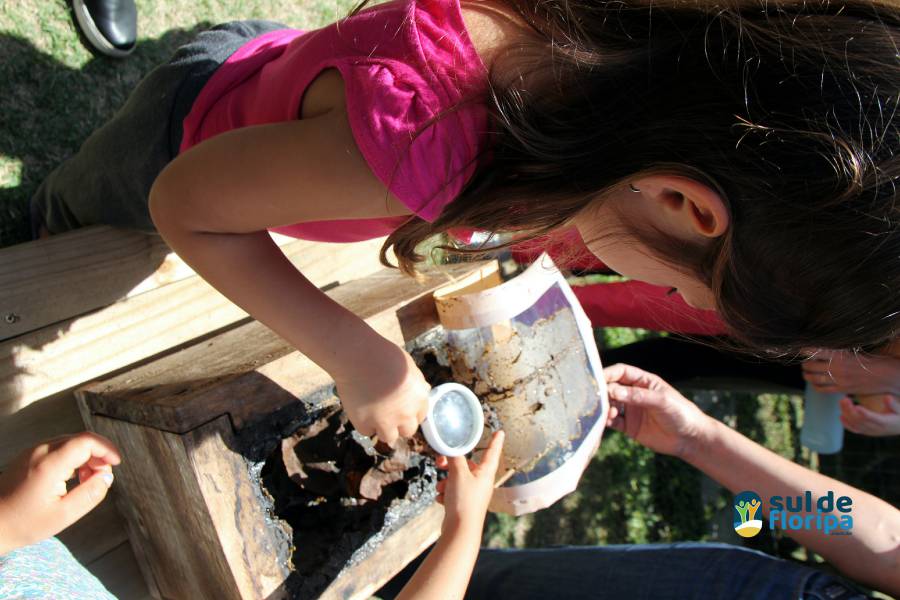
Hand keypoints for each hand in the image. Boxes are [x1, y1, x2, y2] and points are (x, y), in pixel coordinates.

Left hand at [0, 433, 120, 553]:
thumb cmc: (23, 524)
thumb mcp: (63, 516)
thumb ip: (90, 495)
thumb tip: (107, 478)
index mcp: (50, 464)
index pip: (87, 441)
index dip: (107, 449)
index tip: (116, 464)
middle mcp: (40, 451)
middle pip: (80, 440)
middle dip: (98, 455)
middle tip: (103, 477)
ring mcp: (32, 452)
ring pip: (70, 443)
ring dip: (86, 457)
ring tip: (87, 481)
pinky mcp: (28, 457)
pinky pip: (58, 448)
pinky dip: (72, 459)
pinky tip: (72, 478)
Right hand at [334, 340, 430, 445]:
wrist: (358, 357)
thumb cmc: (383, 355)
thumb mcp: (408, 366)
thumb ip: (416, 383)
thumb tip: (423, 390)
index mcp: (419, 398)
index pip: (420, 416)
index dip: (410, 413)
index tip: (400, 408)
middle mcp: (405, 414)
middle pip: (407, 431)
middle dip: (399, 424)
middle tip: (387, 413)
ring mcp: (385, 421)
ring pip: (389, 437)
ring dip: (382, 428)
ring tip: (373, 412)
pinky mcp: (365, 424)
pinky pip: (366, 431)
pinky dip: (363, 423)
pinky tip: (360, 406)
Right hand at [435, 430, 503, 532]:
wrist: (460, 531)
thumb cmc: (464, 501)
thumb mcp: (458, 474)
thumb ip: (454, 458)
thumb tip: (451, 447)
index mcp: (485, 473)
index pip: (492, 452)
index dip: (495, 441)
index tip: (500, 432)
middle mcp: (481, 483)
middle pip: (468, 465)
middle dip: (452, 463)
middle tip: (440, 462)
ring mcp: (473, 494)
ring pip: (457, 479)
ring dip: (446, 481)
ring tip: (441, 488)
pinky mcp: (463, 504)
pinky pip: (452, 492)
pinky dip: (445, 493)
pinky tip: (442, 499)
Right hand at [604, 363, 713, 457]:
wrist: (690, 439)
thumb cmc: (681, 413)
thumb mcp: (661, 401)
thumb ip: (637, 396)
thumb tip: (613, 391)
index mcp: (644, 382)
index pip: (621, 372)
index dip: (608, 373)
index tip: (597, 379)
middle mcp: (634, 394)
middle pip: (612, 387)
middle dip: (603, 392)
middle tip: (598, 399)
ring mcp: (631, 410)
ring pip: (610, 404)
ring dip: (604, 407)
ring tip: (609, 414)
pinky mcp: (629, 427)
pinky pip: (612, 422)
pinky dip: (606, 421)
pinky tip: (605, 422)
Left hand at [802, 349, 899, 395]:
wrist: (884, 374)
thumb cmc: (869, 360)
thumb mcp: (852, 351)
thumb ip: (836, 351)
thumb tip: (820, 348)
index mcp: (839, 355)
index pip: (815, 351)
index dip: (804, 350)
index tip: (799, 349)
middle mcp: (837, 367)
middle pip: (810, 366)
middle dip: (804, 364)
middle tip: (803, 362)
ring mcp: (839, 380)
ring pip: (814, 378)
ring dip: (806, 375)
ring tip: (805, 372)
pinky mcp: (842, 389)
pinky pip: (822, 389)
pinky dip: (815, 386)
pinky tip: (814, 383)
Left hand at [840, 396, 899, 436]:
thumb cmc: (899, 416)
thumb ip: (893, 405)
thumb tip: (887, 397)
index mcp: (884, 422)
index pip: (872, 418)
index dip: (864, 413)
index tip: (857, 406)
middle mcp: (875, 428)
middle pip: (860, 421)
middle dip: (850, 410)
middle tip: (844, 399)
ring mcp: (869, 431)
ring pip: (855, 424)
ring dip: (846, 413)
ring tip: (842, 401)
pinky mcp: (866, 432)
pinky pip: (854, 430)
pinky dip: (847, 424)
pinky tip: (841, 416)